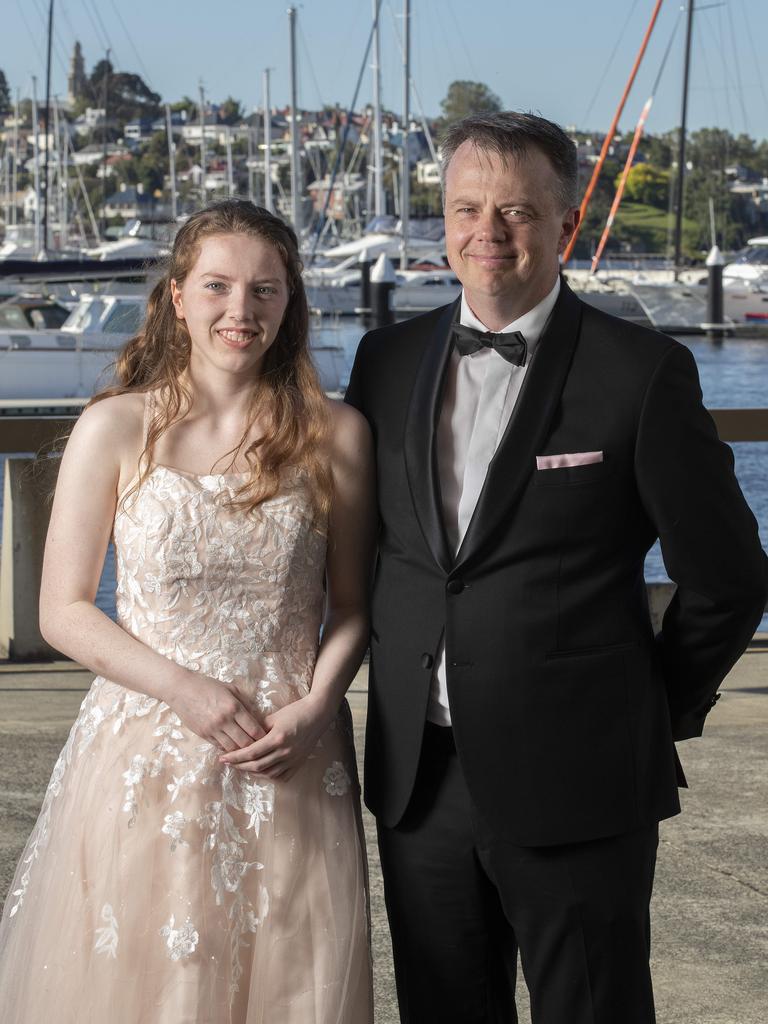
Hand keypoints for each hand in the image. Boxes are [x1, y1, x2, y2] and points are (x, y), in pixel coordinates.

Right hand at [165, 671, 265, 751]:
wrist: (181, 689)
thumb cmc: (208, 685)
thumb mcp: (230, 688)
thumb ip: (245, 702)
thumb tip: (257, 716)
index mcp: (234, 707)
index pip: (254, 729)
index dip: (263, 736)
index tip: (267, 737)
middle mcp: (224, 720)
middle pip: (245, 743)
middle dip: (254, 747)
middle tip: (259, 747)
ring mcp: (212, 729)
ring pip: (232, 748)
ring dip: (240, 750)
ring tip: (246, 749)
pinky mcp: (203, 734)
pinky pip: (219, 747)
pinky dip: (227, 748)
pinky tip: (232, 745)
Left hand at [219, 694, 335, 780]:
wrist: (318, 714)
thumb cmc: (296, 711)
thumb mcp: (275, 716)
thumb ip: (259, 729)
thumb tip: (245, 738)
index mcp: (277, 738)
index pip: (251, 752)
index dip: (235, 757)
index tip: (223, 758)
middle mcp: (285, 751)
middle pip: (257, 766)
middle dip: (239, 766)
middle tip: (228, 763)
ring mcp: (293, 759)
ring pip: (268, 773)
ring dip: (252, 772)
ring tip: (242, 767)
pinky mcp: (299, 763)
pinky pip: (281, 776)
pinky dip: (268, 776)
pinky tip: (261, 771)